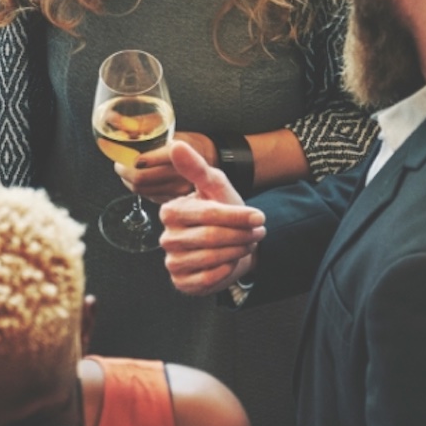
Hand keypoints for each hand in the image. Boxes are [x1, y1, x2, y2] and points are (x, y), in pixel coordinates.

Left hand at [114, 131, 204, 200]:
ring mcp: (177, 189)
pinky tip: (139, 180)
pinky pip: (147, 196)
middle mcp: (180, 173)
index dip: (130, 160)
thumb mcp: (170, 133)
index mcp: (177, 152)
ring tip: (127, 171)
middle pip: (140, 177)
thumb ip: (146, 129)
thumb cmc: (185, 145)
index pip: (145, 161)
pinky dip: (138, 188)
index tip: (123, 157)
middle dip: (124, 171)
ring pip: (140, 189)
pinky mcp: (173, 199)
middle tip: (119, 164)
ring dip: (128, 180)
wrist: (205, 162)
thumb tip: (118, 123)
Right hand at [159, 140, 266, 296]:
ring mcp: (172, 262)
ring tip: (248, 243)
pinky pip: (208, 279)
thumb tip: (175, 144)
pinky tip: (232, 261)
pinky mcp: (182, 282)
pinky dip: (228, 269)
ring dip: (238, 250)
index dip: (237, 216)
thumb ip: (196, 167)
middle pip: (212, 237)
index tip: (259, 216)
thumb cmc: (223, 210)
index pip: (208, 214)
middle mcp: (166, 238)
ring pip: (212, 258)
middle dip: (241, 234)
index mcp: (171, 211)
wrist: (233, 242)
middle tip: (257, 231)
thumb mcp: (215, 186)